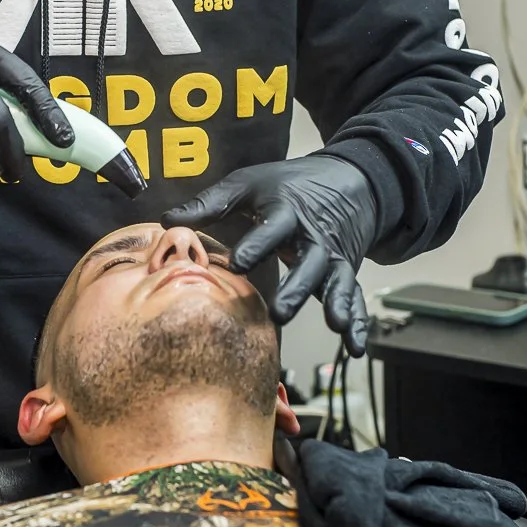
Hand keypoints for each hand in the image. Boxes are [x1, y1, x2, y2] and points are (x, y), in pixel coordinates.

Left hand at [163, 155, 378, 353]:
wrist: (346, 179)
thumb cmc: (288, 185)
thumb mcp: (248, 184)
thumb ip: (209, 203)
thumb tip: (168, 219)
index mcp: (287, 211)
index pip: (272, 228)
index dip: (257, 244)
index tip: (239, 262)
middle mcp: (314, 236)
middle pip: (310, 261)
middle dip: (298, 286)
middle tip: (281, 311)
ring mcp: (334, 255)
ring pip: (337, 280)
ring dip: (337, 303)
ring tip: (334, 324)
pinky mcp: (346, 270)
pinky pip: (355, 296)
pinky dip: (358, 321)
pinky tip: (355, 347)